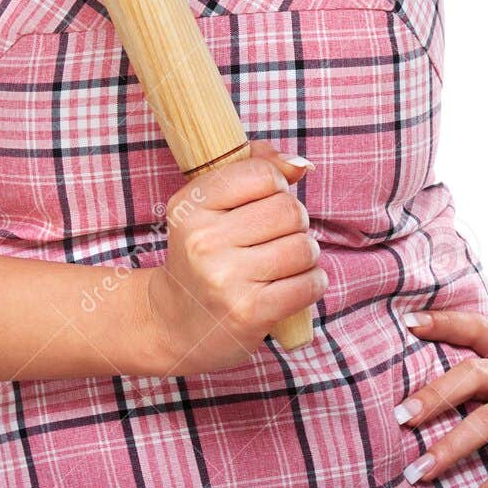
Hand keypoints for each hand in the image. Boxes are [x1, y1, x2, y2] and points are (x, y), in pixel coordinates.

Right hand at [143, 141, 327, 374]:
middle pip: (288, 210)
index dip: (276, 185)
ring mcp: (225, 278)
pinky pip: (308, 284)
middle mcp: (203, 240)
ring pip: (303, 247)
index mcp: (191, 206)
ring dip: (306, 254)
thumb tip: (300, 164)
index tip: (265, 201)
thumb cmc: (203, 256)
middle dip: (294, 222)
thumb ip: (254, 168)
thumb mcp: (209, 205)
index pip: (261, 174)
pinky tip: (295, 284)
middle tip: (277, 236)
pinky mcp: (249, 312)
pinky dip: (313, 282)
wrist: (174, 323)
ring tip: (285, 262)